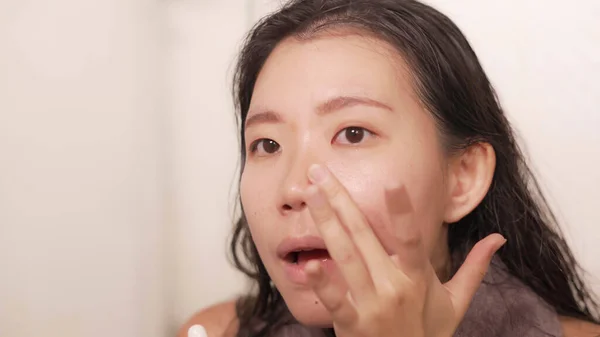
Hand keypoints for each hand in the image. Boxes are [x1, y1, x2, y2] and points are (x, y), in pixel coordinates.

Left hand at [303, 164, 505, 336]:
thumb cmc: (428, 332)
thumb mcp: (456, 302)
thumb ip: (475, 267)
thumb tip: (498, 238)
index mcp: (417, 277)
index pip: (411, 237)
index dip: (403, 210)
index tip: (391, 180)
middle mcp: (395, 286)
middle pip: (365, 236)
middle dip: (341, 200)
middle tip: (320, 173)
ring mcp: (373, 305)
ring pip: (346, 256)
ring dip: (326, 223)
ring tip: (310, 195)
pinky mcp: (353, 324)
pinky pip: (336, 301)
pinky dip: (323, 283)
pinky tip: (308, 263)